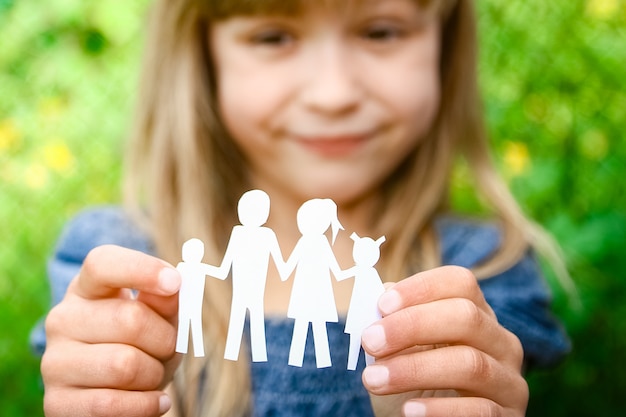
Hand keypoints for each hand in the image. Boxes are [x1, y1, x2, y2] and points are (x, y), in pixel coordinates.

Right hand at [41, 245, 181, 416]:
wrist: (118, 391)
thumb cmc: (144, 343)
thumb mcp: (160, 317)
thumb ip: (166, 299)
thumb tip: (173, 285)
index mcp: (87, 288)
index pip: (103, 264)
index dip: (142, 269)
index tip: (175, 282)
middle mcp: (63, 319)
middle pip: (130, 319)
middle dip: (165, 340)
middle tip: (168, 348)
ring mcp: (54, 361)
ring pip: (125, 365)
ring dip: (155, 374)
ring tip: (153, 374)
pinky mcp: (57, 402)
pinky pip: (112, 404)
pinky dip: (146, 405)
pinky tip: (155, 401)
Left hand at [361, 266, 527, 416]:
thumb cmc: (410, 384)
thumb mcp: (398, 350)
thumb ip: (391, 322)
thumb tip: (378, 297)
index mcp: (476, 315)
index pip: (460, 283)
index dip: (420, 289)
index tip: (382, 305)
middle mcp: (500, 342)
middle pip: (466, 316)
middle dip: (412, 326)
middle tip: (371, 341)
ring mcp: (509, 381)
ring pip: (471, 364)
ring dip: (415, 370)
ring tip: (373, 380)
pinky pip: (480, 410)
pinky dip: (441, 409)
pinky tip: (409, 410)